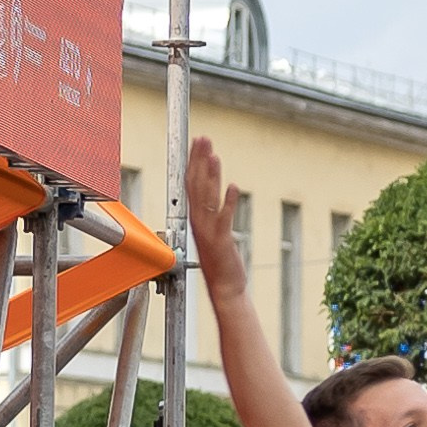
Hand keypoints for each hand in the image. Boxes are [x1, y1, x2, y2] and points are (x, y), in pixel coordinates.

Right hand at [187, 139, 247, 301]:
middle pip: (196, 185)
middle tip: (202, 139)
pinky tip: (234, 186)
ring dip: (211, 176)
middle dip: (199, 160)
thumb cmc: (221, 262)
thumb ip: (212, 213)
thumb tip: (215, 193)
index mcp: (197, 218)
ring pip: (207, 198)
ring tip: (213, 155)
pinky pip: (224, 219)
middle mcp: (200, 222)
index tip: (197, 143)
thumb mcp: (213, 232)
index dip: (194, 161)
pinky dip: (228, 202)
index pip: (192, 184)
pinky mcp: (221, 241)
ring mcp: (209, 231)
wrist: (225, 288)